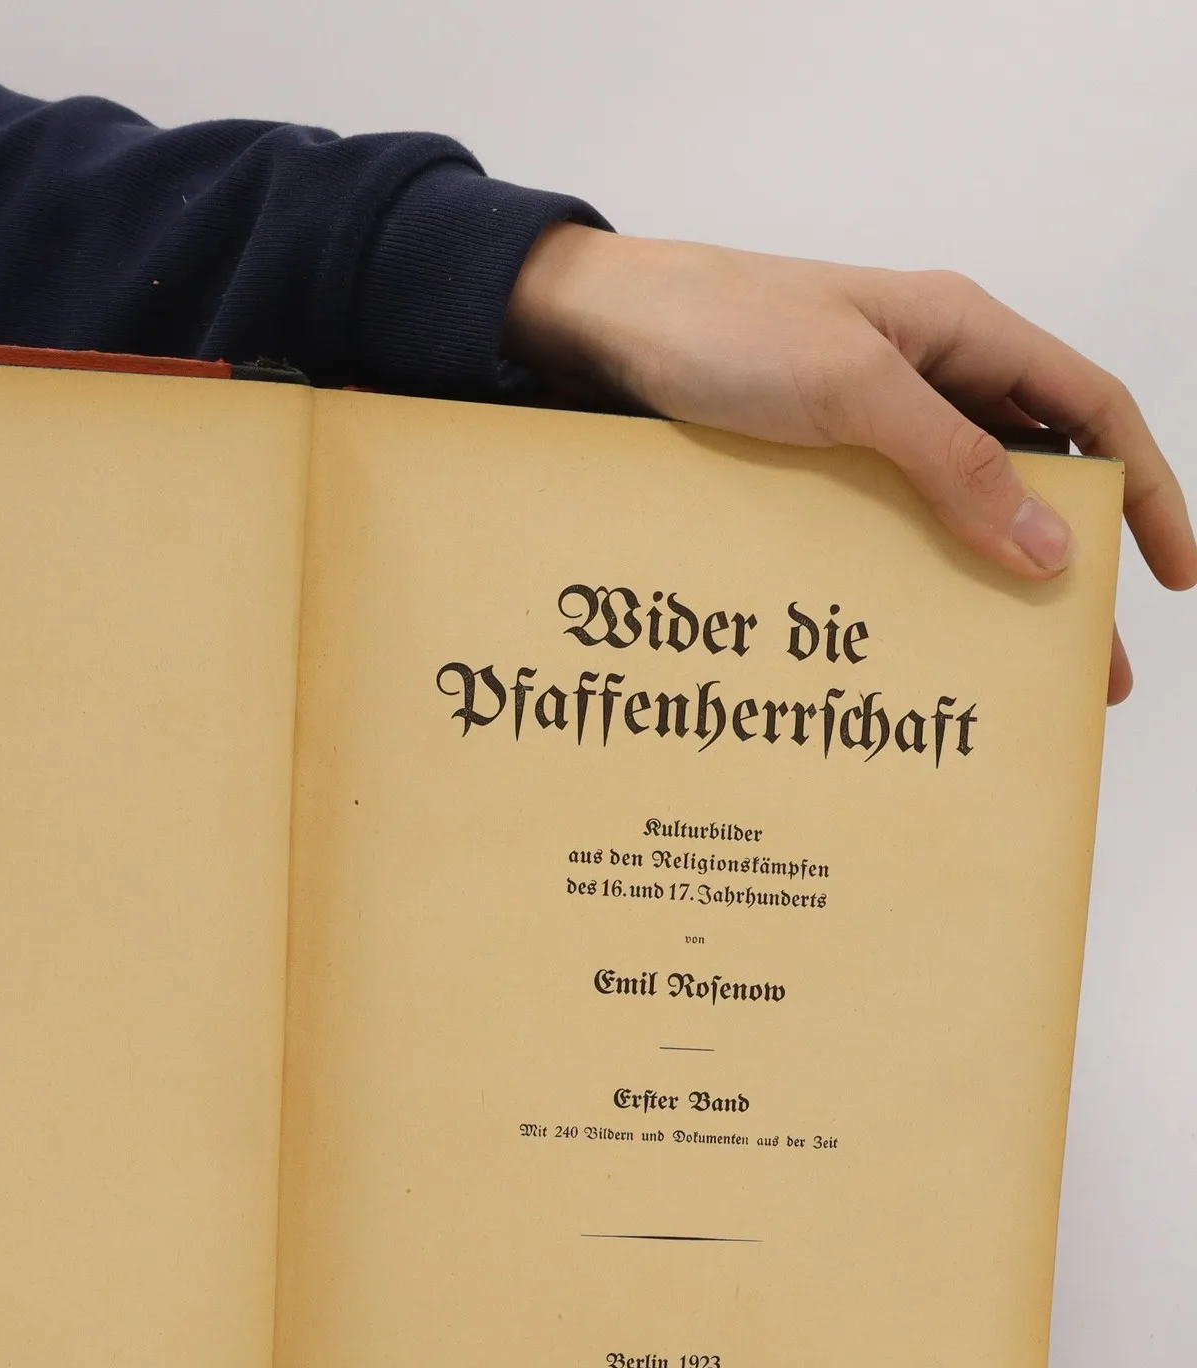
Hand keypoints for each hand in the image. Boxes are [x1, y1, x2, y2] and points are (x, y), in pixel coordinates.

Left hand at [503, 227, 1196, 704]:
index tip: (1171, 573)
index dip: (1145, 490)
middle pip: (1029, 473)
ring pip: (954, 509)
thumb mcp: (853, 389)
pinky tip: (903, 632)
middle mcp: (924, 375)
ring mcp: (863, 421)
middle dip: (1066, 566)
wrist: (597, 329)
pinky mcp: (805, 460)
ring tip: (999, 670)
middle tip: (1084, 661)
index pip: (1092, 409)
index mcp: (961, 332)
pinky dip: (901, 577)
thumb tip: (1047, 545)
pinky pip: (878, 524)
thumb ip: (953, 462)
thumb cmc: (720, 326)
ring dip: (982, 584)